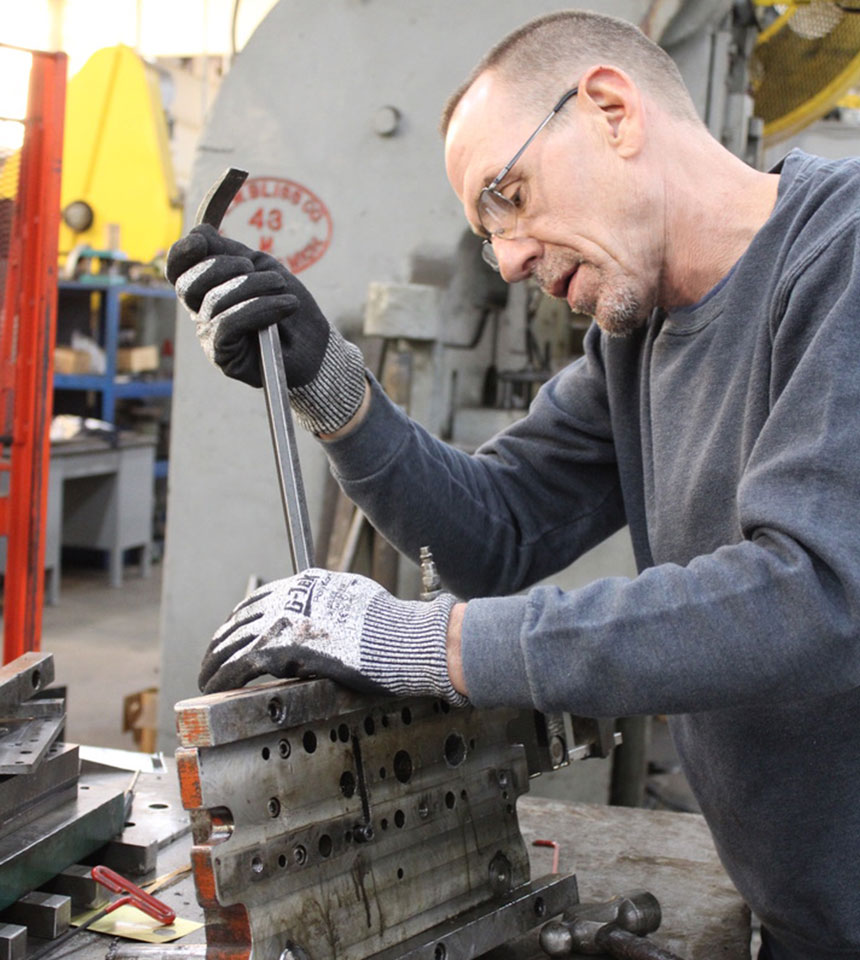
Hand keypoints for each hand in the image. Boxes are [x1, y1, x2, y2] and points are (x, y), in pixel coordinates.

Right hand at [165, 224, 366, 434]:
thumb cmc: (286, 302)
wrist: (314, 342)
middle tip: (253, 266)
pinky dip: (259, 309)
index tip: (202, 239)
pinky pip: (228, 325)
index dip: (182, 252)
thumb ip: (229, 251)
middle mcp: (201, 313)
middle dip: (222, 266)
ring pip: (214, 302)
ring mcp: (209, 336)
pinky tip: (286, 305)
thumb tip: (200, 232)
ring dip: (252, 286)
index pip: (178, 270)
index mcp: (205, 289)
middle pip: (188, 285)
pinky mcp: (222, 356)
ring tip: (281, 285)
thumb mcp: (260, 267)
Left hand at [199, 568, 467, 704]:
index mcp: (308, 583)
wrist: (401, 638)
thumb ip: (333, 605)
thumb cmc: (390, 626)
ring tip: (205, 675)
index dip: (243, 617)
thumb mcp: (357, 600)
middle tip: (212, 655)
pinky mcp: (280, 646)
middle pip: (242, 616)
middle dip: (223, 638)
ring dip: (215, 659)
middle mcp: (291, 595)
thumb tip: (329, 616)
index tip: (233, 631)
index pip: (262, 598)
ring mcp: (284, 620)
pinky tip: (212, 684)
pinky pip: (239, 662)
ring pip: (234, 639)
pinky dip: (222, 674)